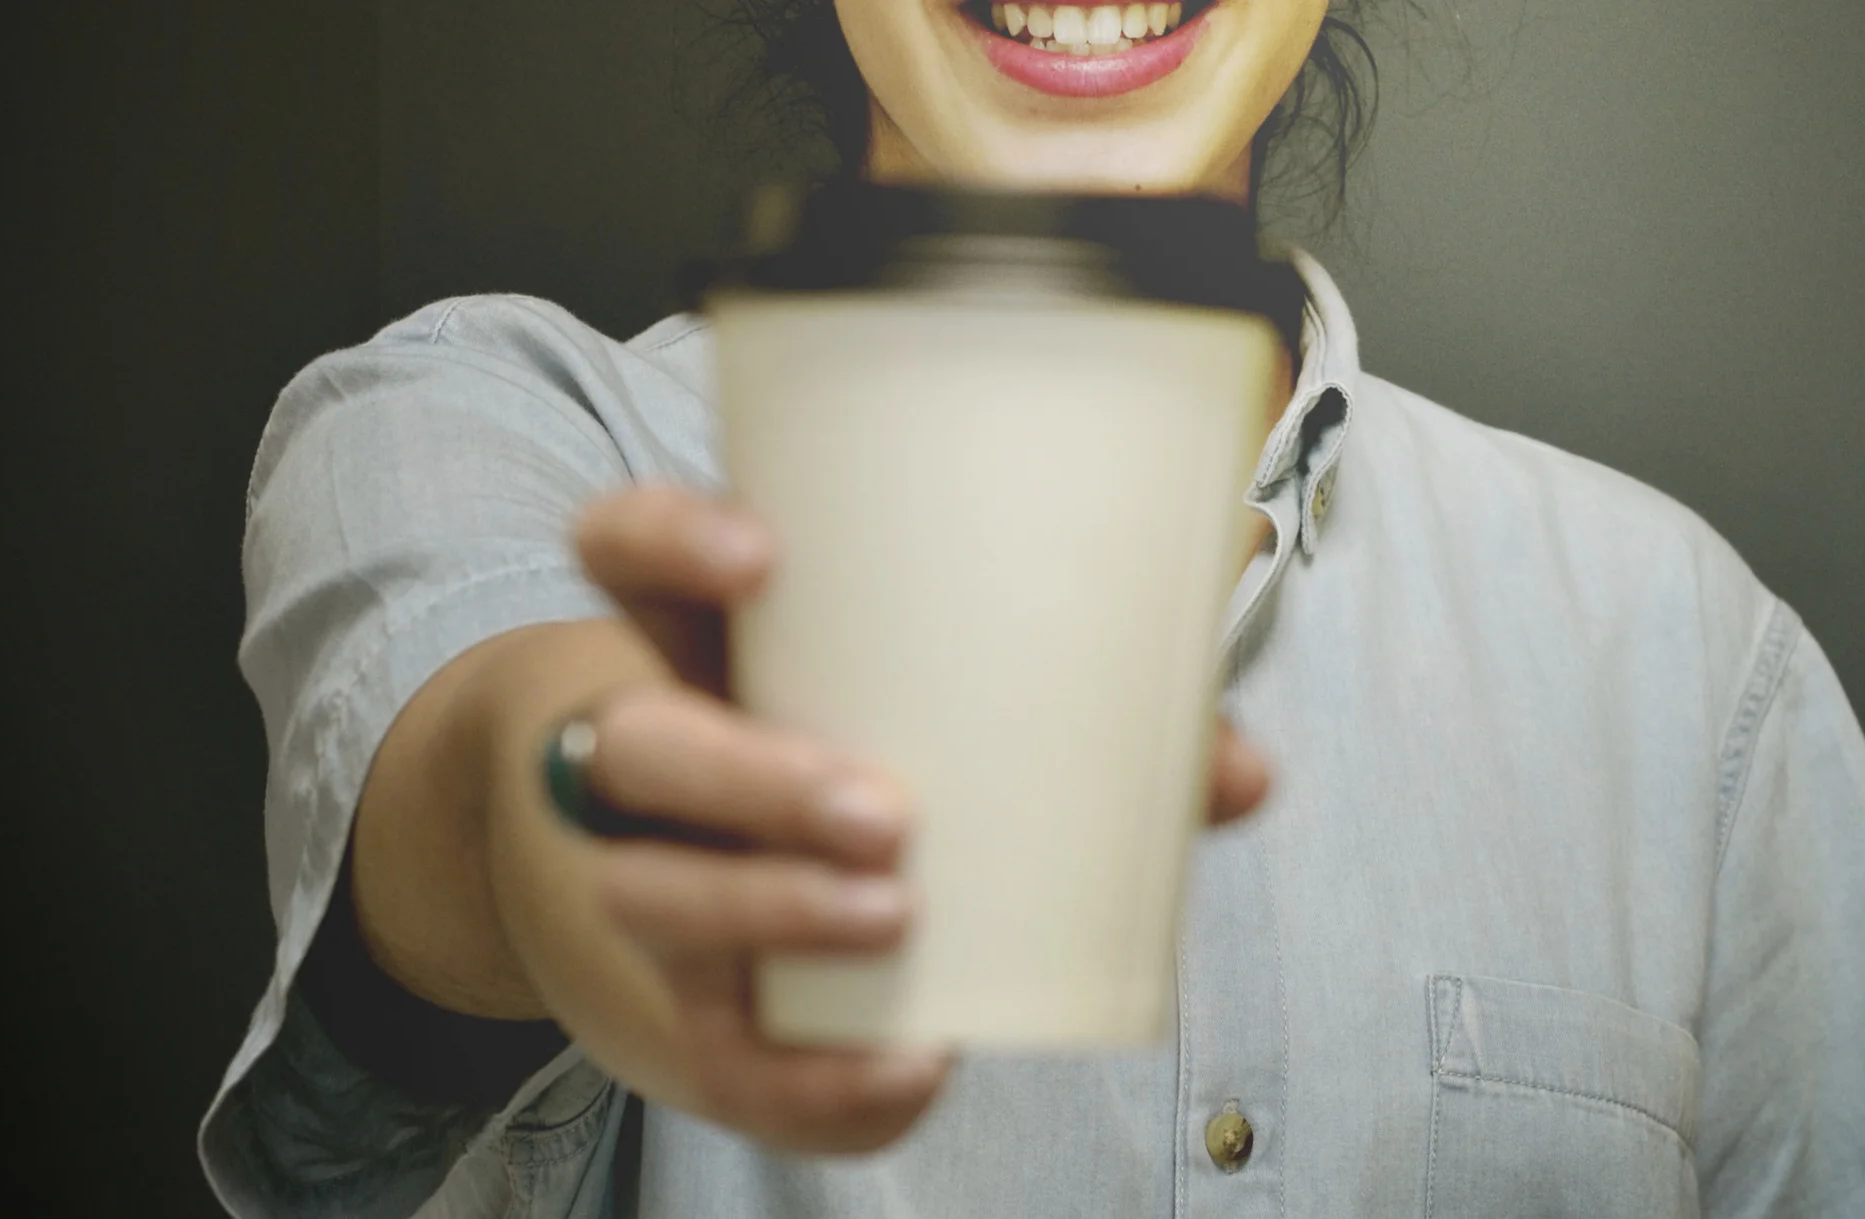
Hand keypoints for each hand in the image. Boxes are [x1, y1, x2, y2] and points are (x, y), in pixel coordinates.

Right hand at [489, 485, 1271, 1154]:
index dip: (668, 541)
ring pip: (652, 895)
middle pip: (632, 747)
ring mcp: (640, 885)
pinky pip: (720, 1055)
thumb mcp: (917, 715)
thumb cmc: (842, 768)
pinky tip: (911, 1065)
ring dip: (772, 912)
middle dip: (752, 778)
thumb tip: (1241, 770)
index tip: (764, 557)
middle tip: (886, 813)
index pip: (623, 554)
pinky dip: (816, 1076)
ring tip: (894, 920)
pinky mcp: (680, 1011)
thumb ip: (1081, 723)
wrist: (684, 909)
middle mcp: (638, 758)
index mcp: (693, 643)